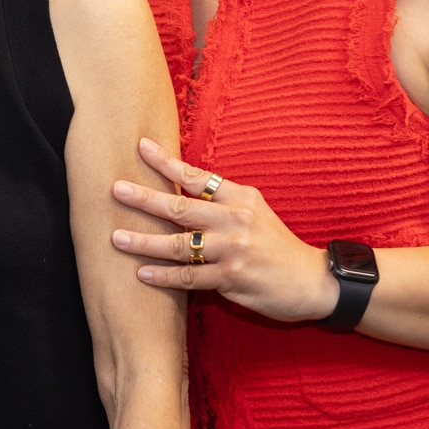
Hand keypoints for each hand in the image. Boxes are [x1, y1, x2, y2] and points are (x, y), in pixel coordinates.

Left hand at [110, 137, 339, 323]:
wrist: (312, 281)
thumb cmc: (277, 245)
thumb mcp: (255, 211)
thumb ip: (222, 201)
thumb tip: (181, 187)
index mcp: (240, 198)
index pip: (197, 176)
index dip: (167, 162)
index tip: (141, 146)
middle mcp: (235, 220)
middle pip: (181, 206)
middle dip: (145, 198)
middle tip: (116, 189)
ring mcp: (233, 250)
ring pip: (179, 244)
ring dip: (144, 242)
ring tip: (117, 237)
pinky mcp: (232, 278)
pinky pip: (189, 276)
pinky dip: (164, 276)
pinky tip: (142, 274)